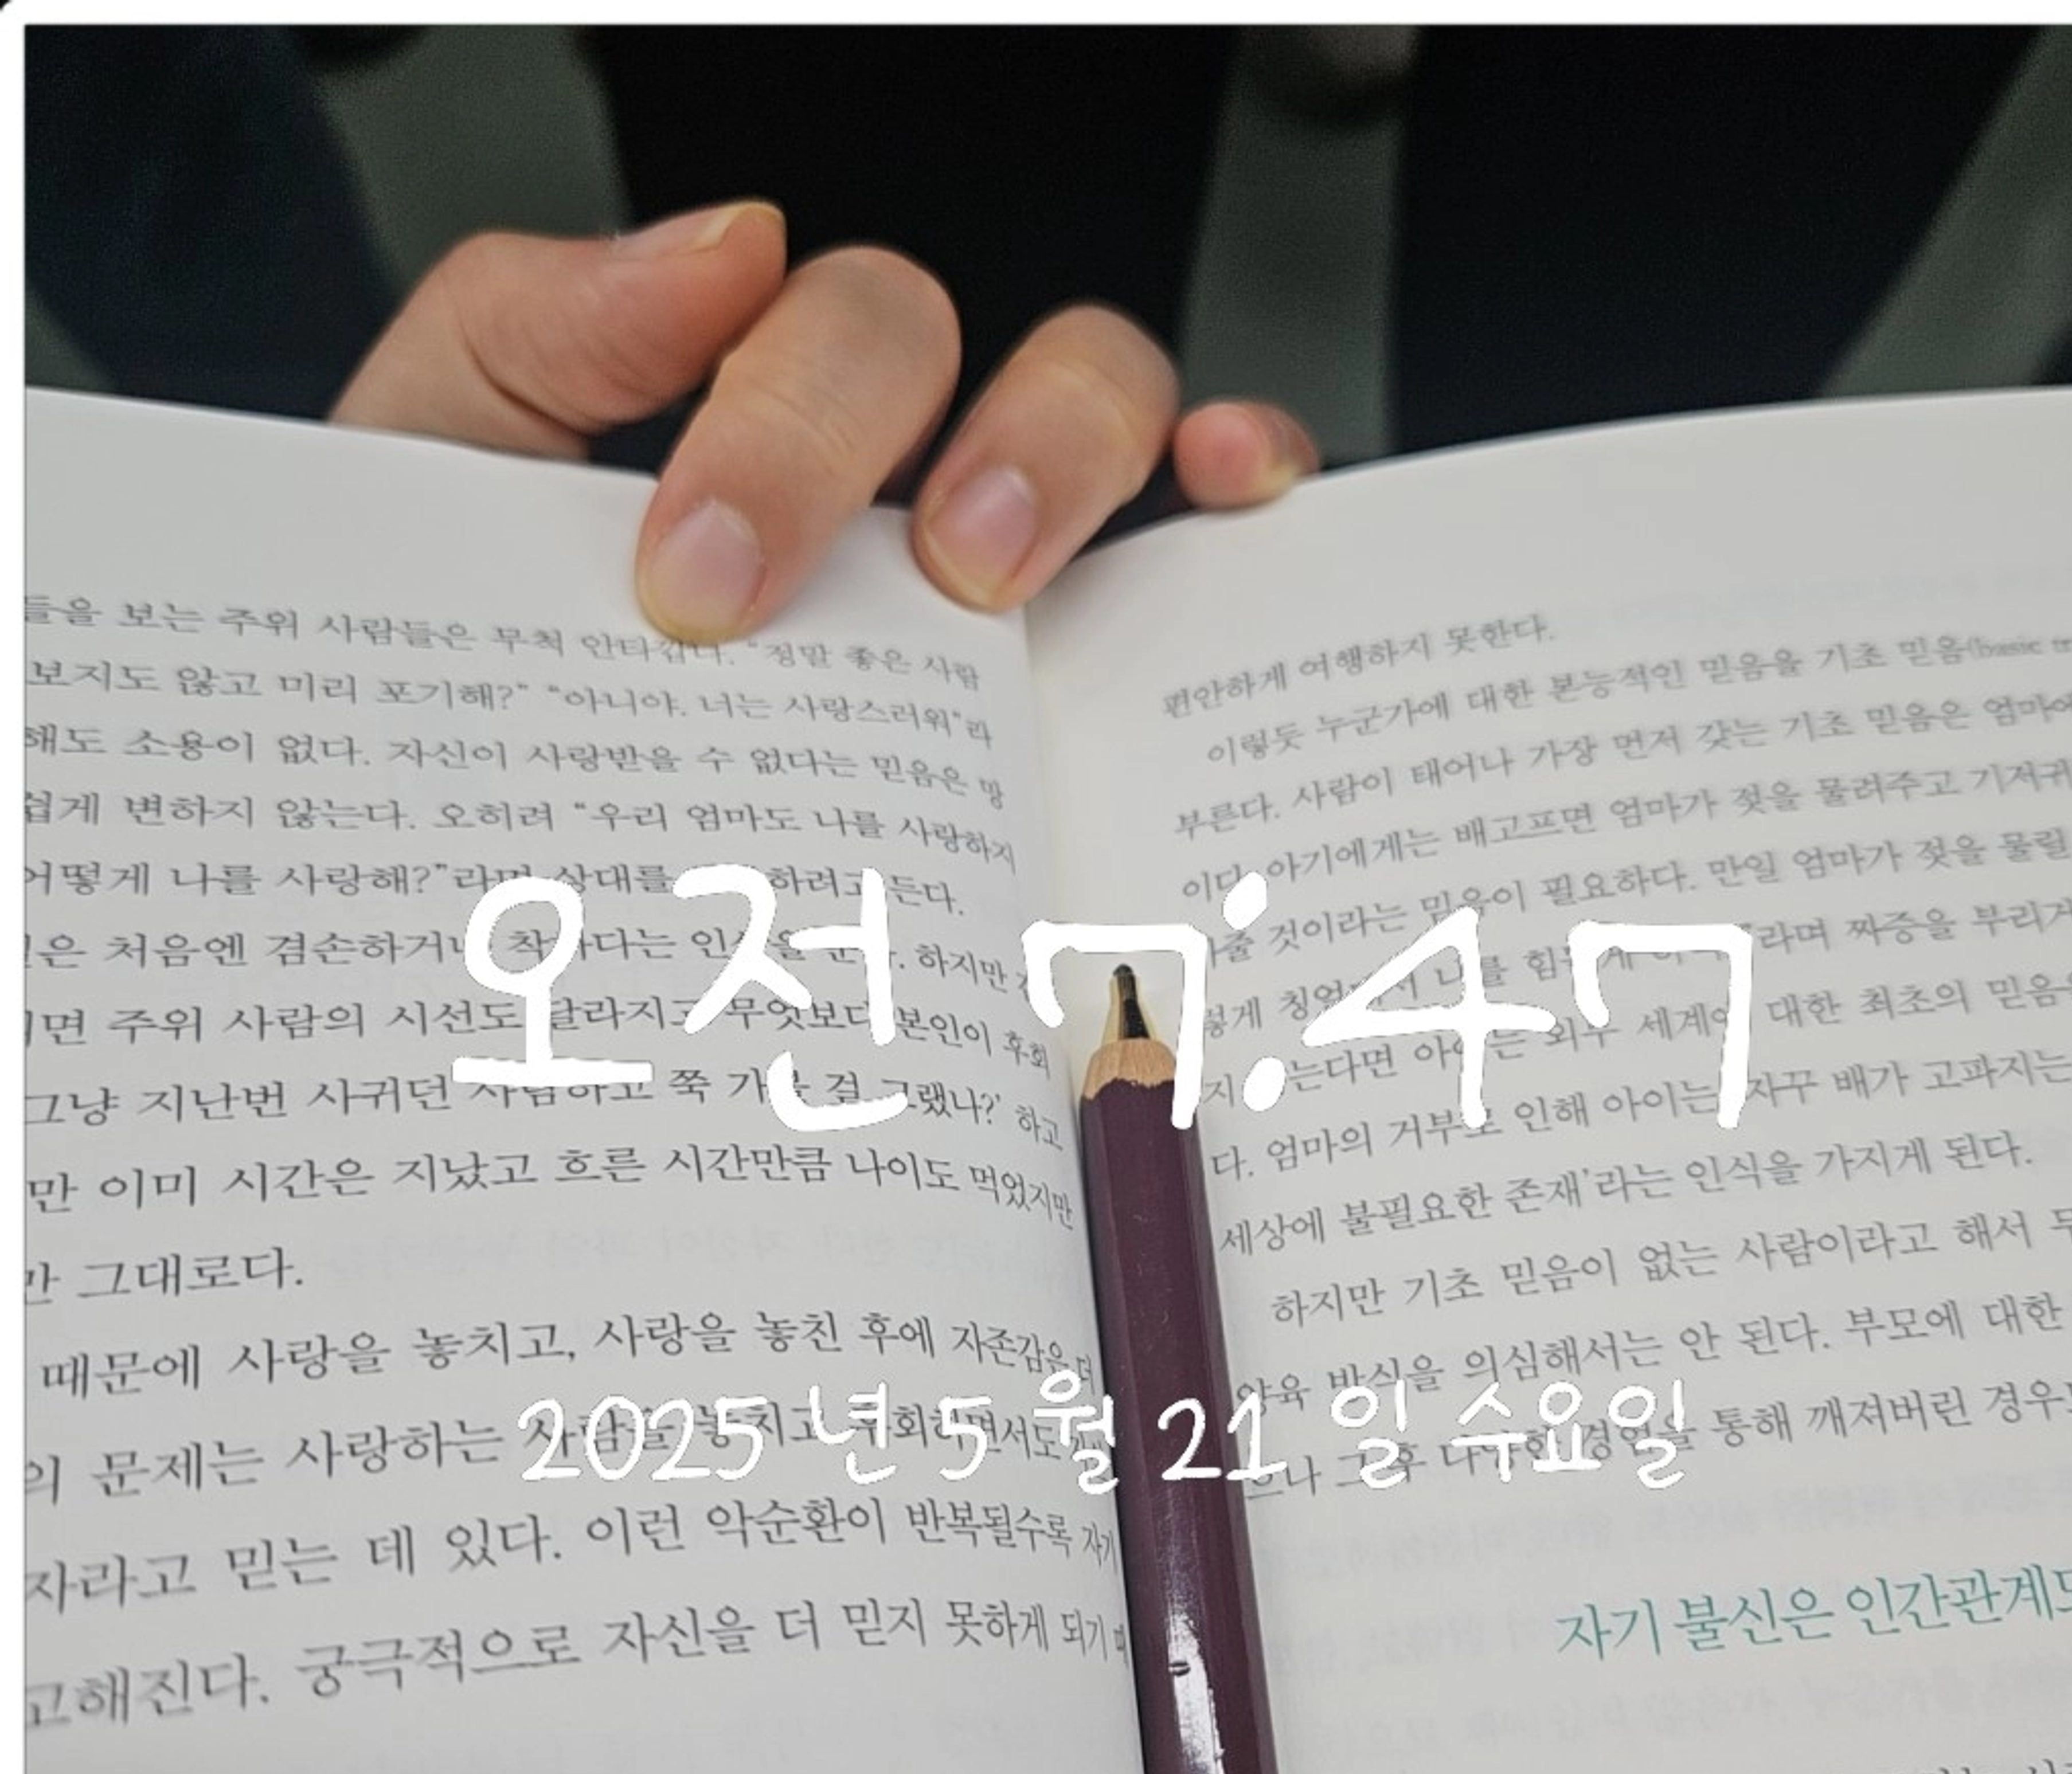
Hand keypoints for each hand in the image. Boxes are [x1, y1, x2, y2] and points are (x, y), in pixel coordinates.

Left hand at [332, 200, 1318, 641]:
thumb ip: (533, 327)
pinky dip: (1240, 469)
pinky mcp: (1080, 650)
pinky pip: (1202, 514)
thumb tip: (724, 240)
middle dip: (926, 443)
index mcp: (740, 409)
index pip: (804, 328)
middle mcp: (878, 458)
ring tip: (996, 581)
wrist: (487, 852)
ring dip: (1073, 453)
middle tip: (891, 583)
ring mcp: (993, 543)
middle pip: (956, 348)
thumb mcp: (447, 476)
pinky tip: (1230, 486)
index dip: (780, 437)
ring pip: (1098, 400)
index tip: (699, 590)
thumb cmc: (483, 669)